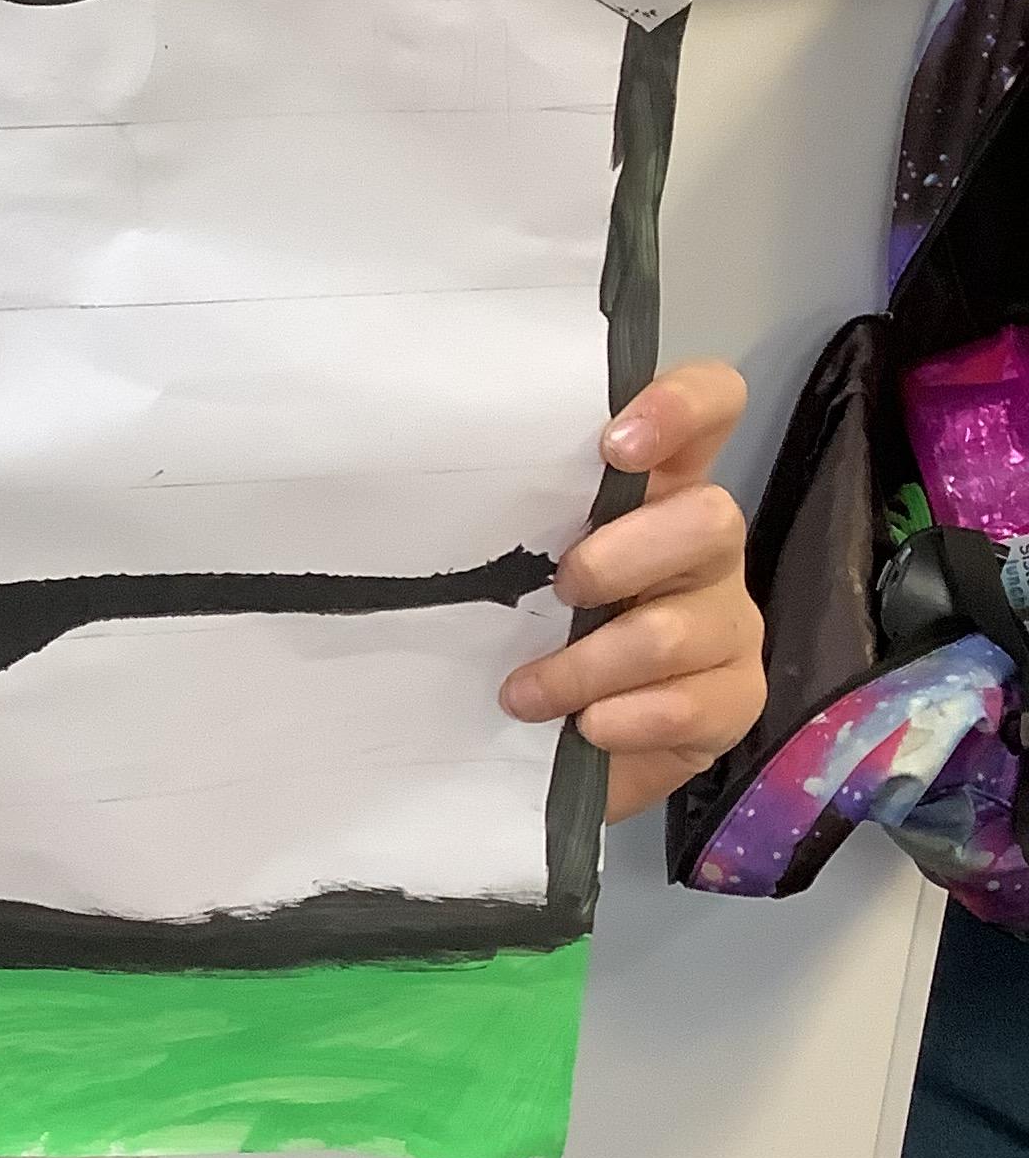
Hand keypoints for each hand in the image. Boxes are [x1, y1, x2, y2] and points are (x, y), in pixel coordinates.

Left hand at [499, 360, 764, 825]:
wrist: (559, 750)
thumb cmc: (528, 634)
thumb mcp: (512, 569)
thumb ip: (510, 524)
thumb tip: (421, 503)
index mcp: (657, 488)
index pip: (709, 407)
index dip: (681, 407)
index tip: (614, 444)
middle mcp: (704, 543)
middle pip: (710, 517)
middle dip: (620, 559)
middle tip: (560, 592)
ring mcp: (728, 620)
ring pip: (679, 628)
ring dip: (587, 665)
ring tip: (526, 693)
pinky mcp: (735, 697)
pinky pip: (693, 704)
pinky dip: (623, 719)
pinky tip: (584, 727)